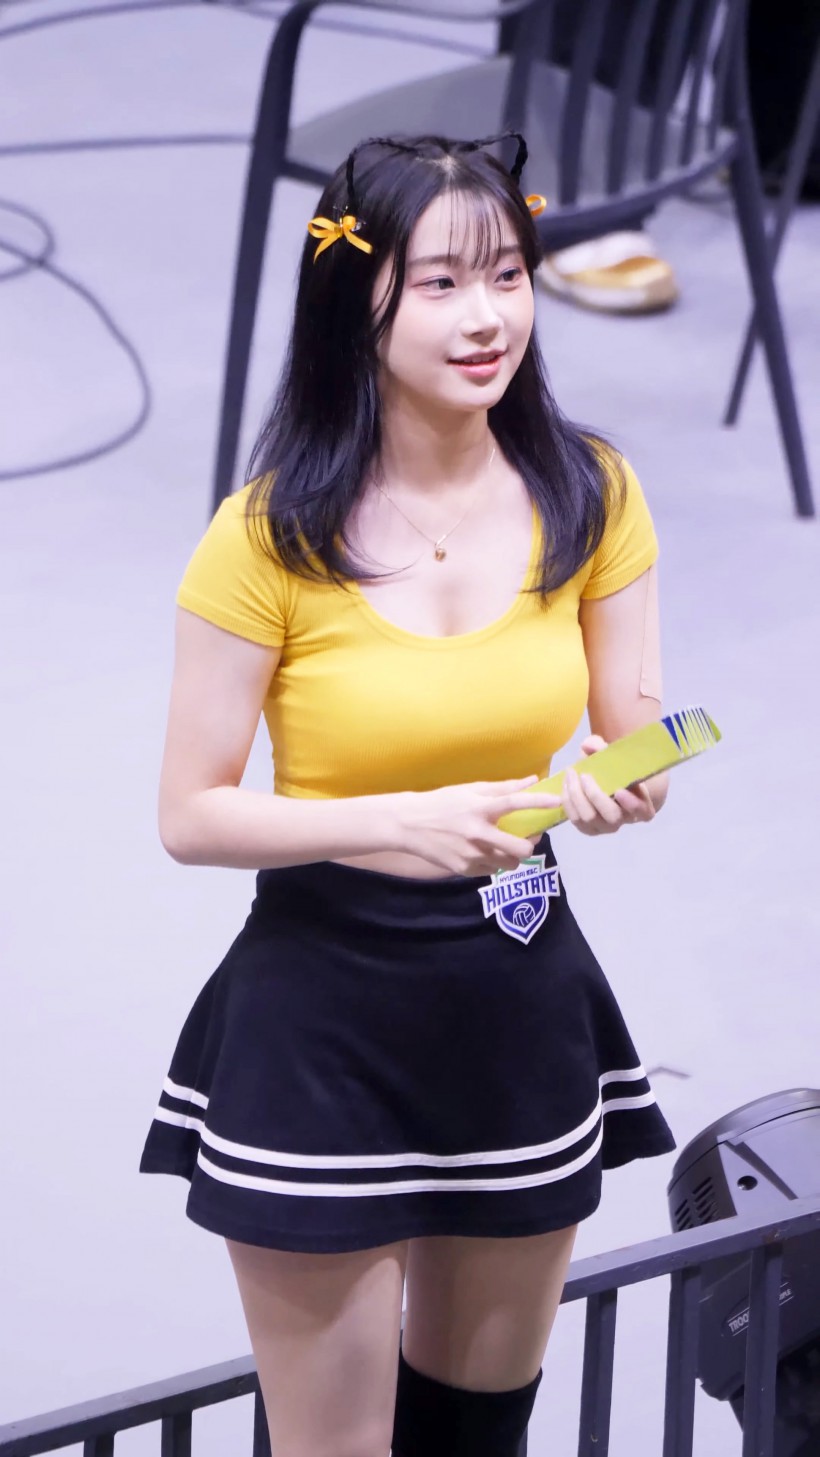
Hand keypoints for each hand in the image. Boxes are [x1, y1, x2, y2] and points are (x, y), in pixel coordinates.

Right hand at [396, 776, 560, 876]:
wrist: (408, 825)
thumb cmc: (440, 803)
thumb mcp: (468, 790)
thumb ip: (501, 788)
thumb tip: (531, 781)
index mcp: (479, 808)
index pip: (514, 803)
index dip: (538, 802)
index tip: (556, 801)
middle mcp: (477, 833)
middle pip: (521, 848)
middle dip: (529, 844)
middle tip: (526, 838)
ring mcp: (471, 854)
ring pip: (509, 864)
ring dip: (512, 856)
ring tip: (504, 846)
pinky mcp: (463, 870)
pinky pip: (491, 871)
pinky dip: (493, 863)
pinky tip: (484, 852)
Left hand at [561, 735, 655, 836]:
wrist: (602, 782)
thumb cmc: (612, 769)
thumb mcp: (610, 755)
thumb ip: (601, 746)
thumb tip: (588, 745)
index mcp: (641, 804)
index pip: (643, 811)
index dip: (632, 804)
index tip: (619, 790)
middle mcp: (624, 819)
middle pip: (612, 816)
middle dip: (595, 796)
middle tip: (585, 776)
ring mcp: (605, 827)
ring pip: (589, 818)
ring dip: (577, 796)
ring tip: (571, 775)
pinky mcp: (588, 829)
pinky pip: (575, 820)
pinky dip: (567, 802)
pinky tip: (565, 785)